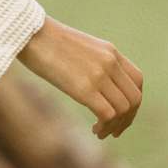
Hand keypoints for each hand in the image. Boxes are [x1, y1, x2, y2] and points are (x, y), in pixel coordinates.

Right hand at [16, 18, 142, 138]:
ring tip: (101, 132)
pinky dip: (105, 126)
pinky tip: (94, 129)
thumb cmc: (45, 42)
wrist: (30, 34)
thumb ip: (92, 62)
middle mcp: (110, 63)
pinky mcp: (84, 88)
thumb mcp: (78, 48)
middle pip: (134, 98)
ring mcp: (99, 75)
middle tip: (114, 131)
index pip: (137, 80)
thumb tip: (93, 82)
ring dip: (115, 126)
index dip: (133, 102)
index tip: (121, 114)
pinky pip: (108, 114)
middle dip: (127, 120)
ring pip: (123, 109)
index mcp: (110, 51)